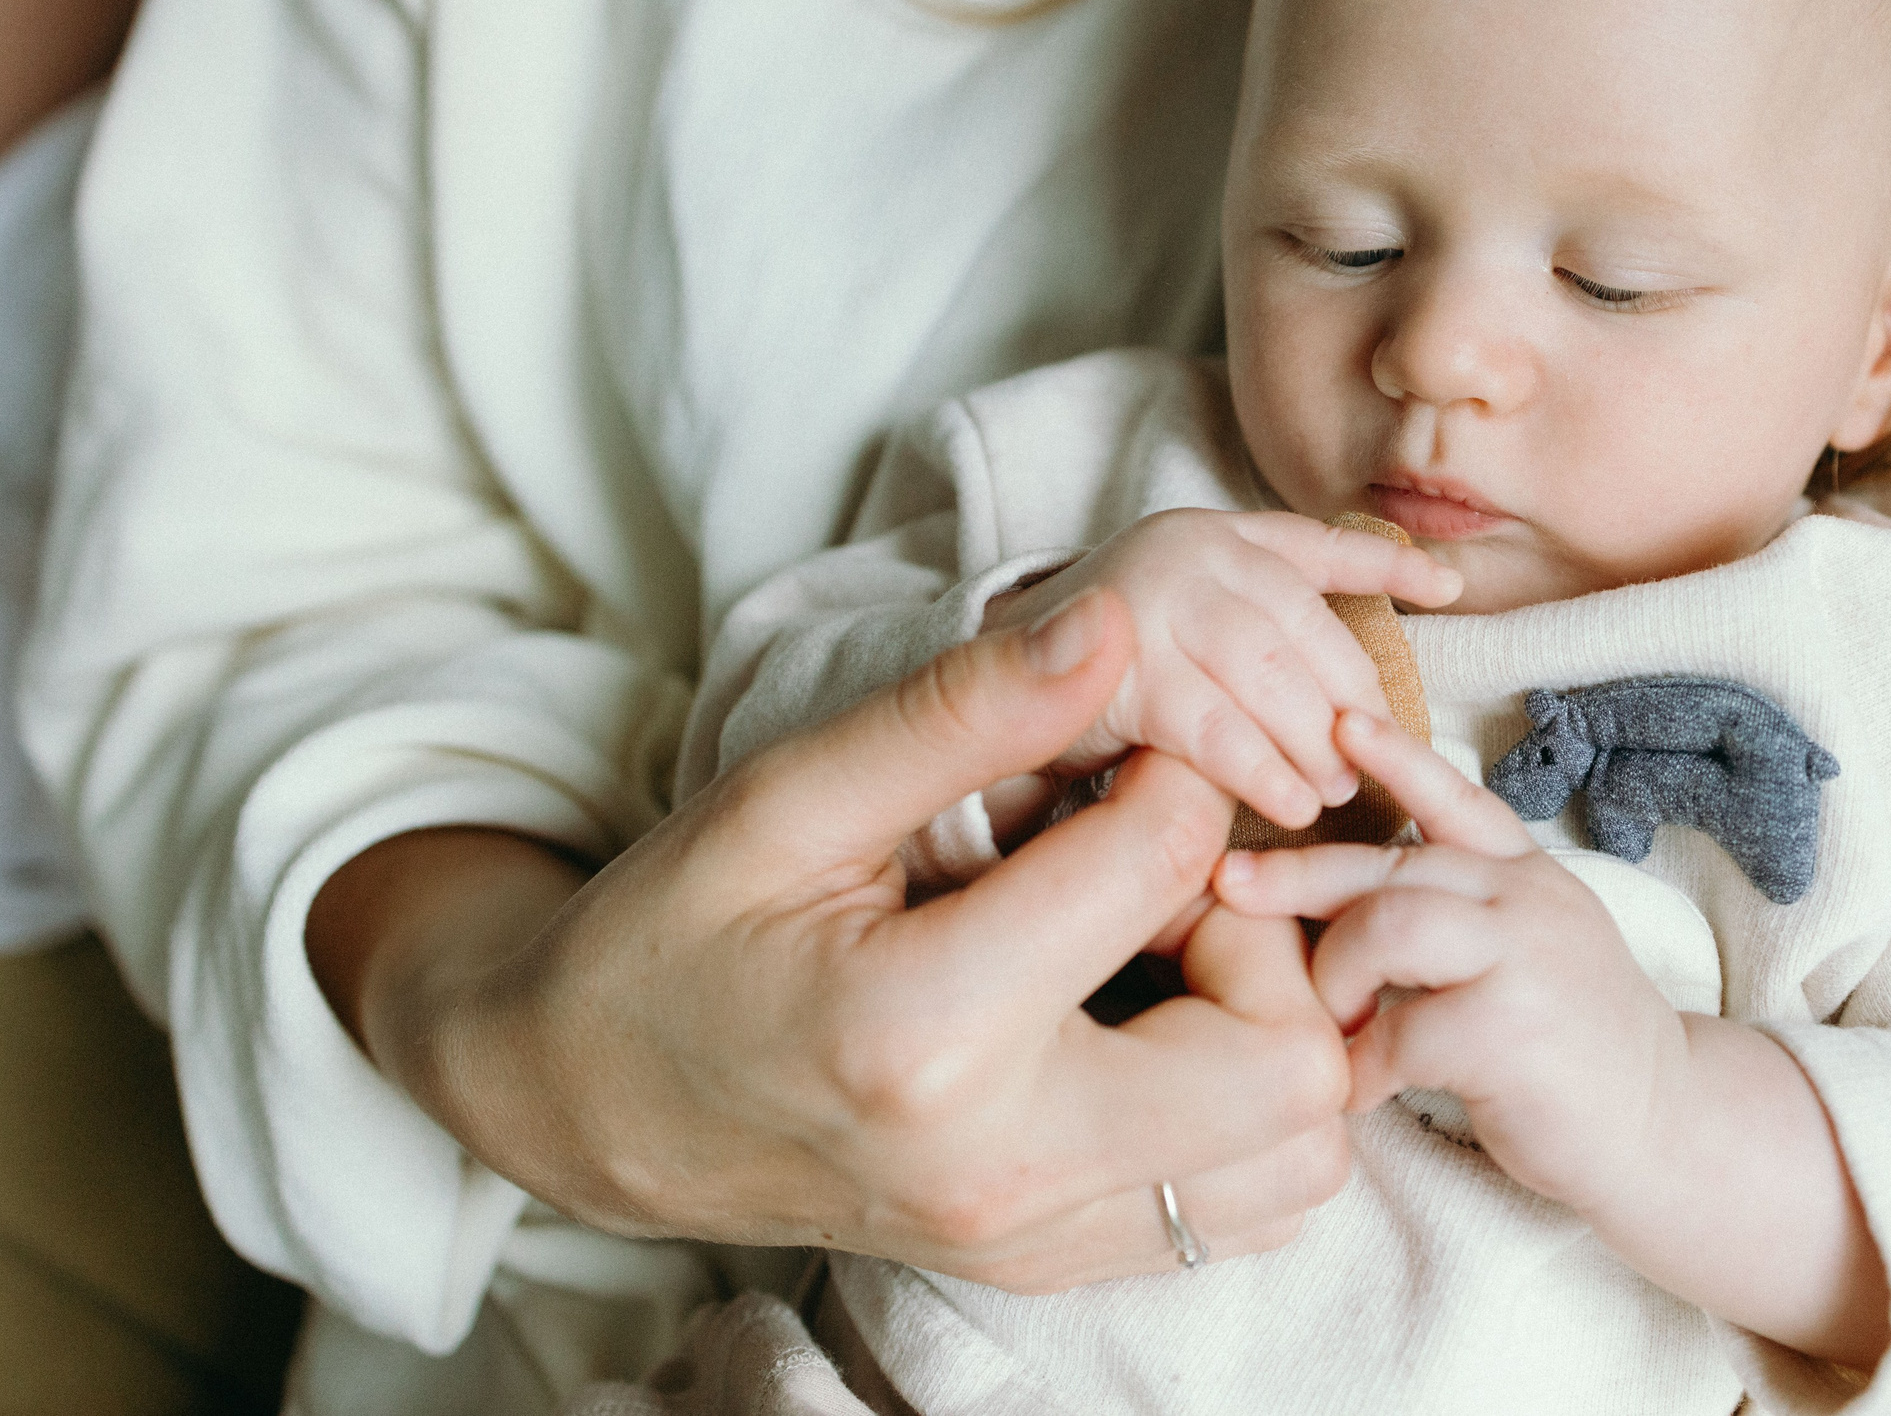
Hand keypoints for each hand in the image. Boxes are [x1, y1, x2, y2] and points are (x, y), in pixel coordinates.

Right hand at [309, 592, 1352, 1288]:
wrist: (591, 1104)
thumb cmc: (679, 932)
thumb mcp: (791, 795)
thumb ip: (960, 712)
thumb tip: (1111, 622)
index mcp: (927, 1032)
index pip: (1170, 862)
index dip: (1169, 772)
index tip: (1111, 759)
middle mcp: (1005, 1167)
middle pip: (1293, 1059)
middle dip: (1270, 936)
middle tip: (1166, 876)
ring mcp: (1037, 1240)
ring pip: (1299, 1154)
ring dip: (1278, 1030)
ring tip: (1166, 954)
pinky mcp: (1055, 1267)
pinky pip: (1247, 1208)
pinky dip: (1248, 1108)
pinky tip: (1160, 1024)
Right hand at [982, 510, 1459, 829]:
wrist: (971, 698)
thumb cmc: (1098, 676)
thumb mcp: (1186, 628)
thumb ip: (1264, 628)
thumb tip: (1388, 647)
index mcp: (1210, 533)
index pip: (1316, 545)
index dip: (1387, 561)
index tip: (1449, 586)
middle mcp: (1185, 550)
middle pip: (1304, 627)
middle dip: (1347, 699)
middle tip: (1375, 761)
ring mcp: (1153, 600)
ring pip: (1269, 675)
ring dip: (1311, 742)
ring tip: (1333, 793)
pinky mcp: (1123, 666)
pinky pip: (1219, 727)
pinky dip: (1262, 771)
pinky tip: (1289, 806)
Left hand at [1210, 711, 1687, 1213]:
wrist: (1664, 1128)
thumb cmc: (1568, 1046)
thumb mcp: (1527, 952)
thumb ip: (1456, 915)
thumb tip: (1342, 905)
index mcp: (1526, 875)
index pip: (1456, 798)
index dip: (1396, 756)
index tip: (1339, 721)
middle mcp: (1528, 899)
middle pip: (1388, 864)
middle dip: (1298, 876)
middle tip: (1229, 885)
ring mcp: (1527, 958)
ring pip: (1387, 927)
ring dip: (1332, 980)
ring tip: (1325, 1028)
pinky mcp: (1514, 1032)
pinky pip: (1400, 1033)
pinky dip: (1360, 1068)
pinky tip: (1358, 1092)